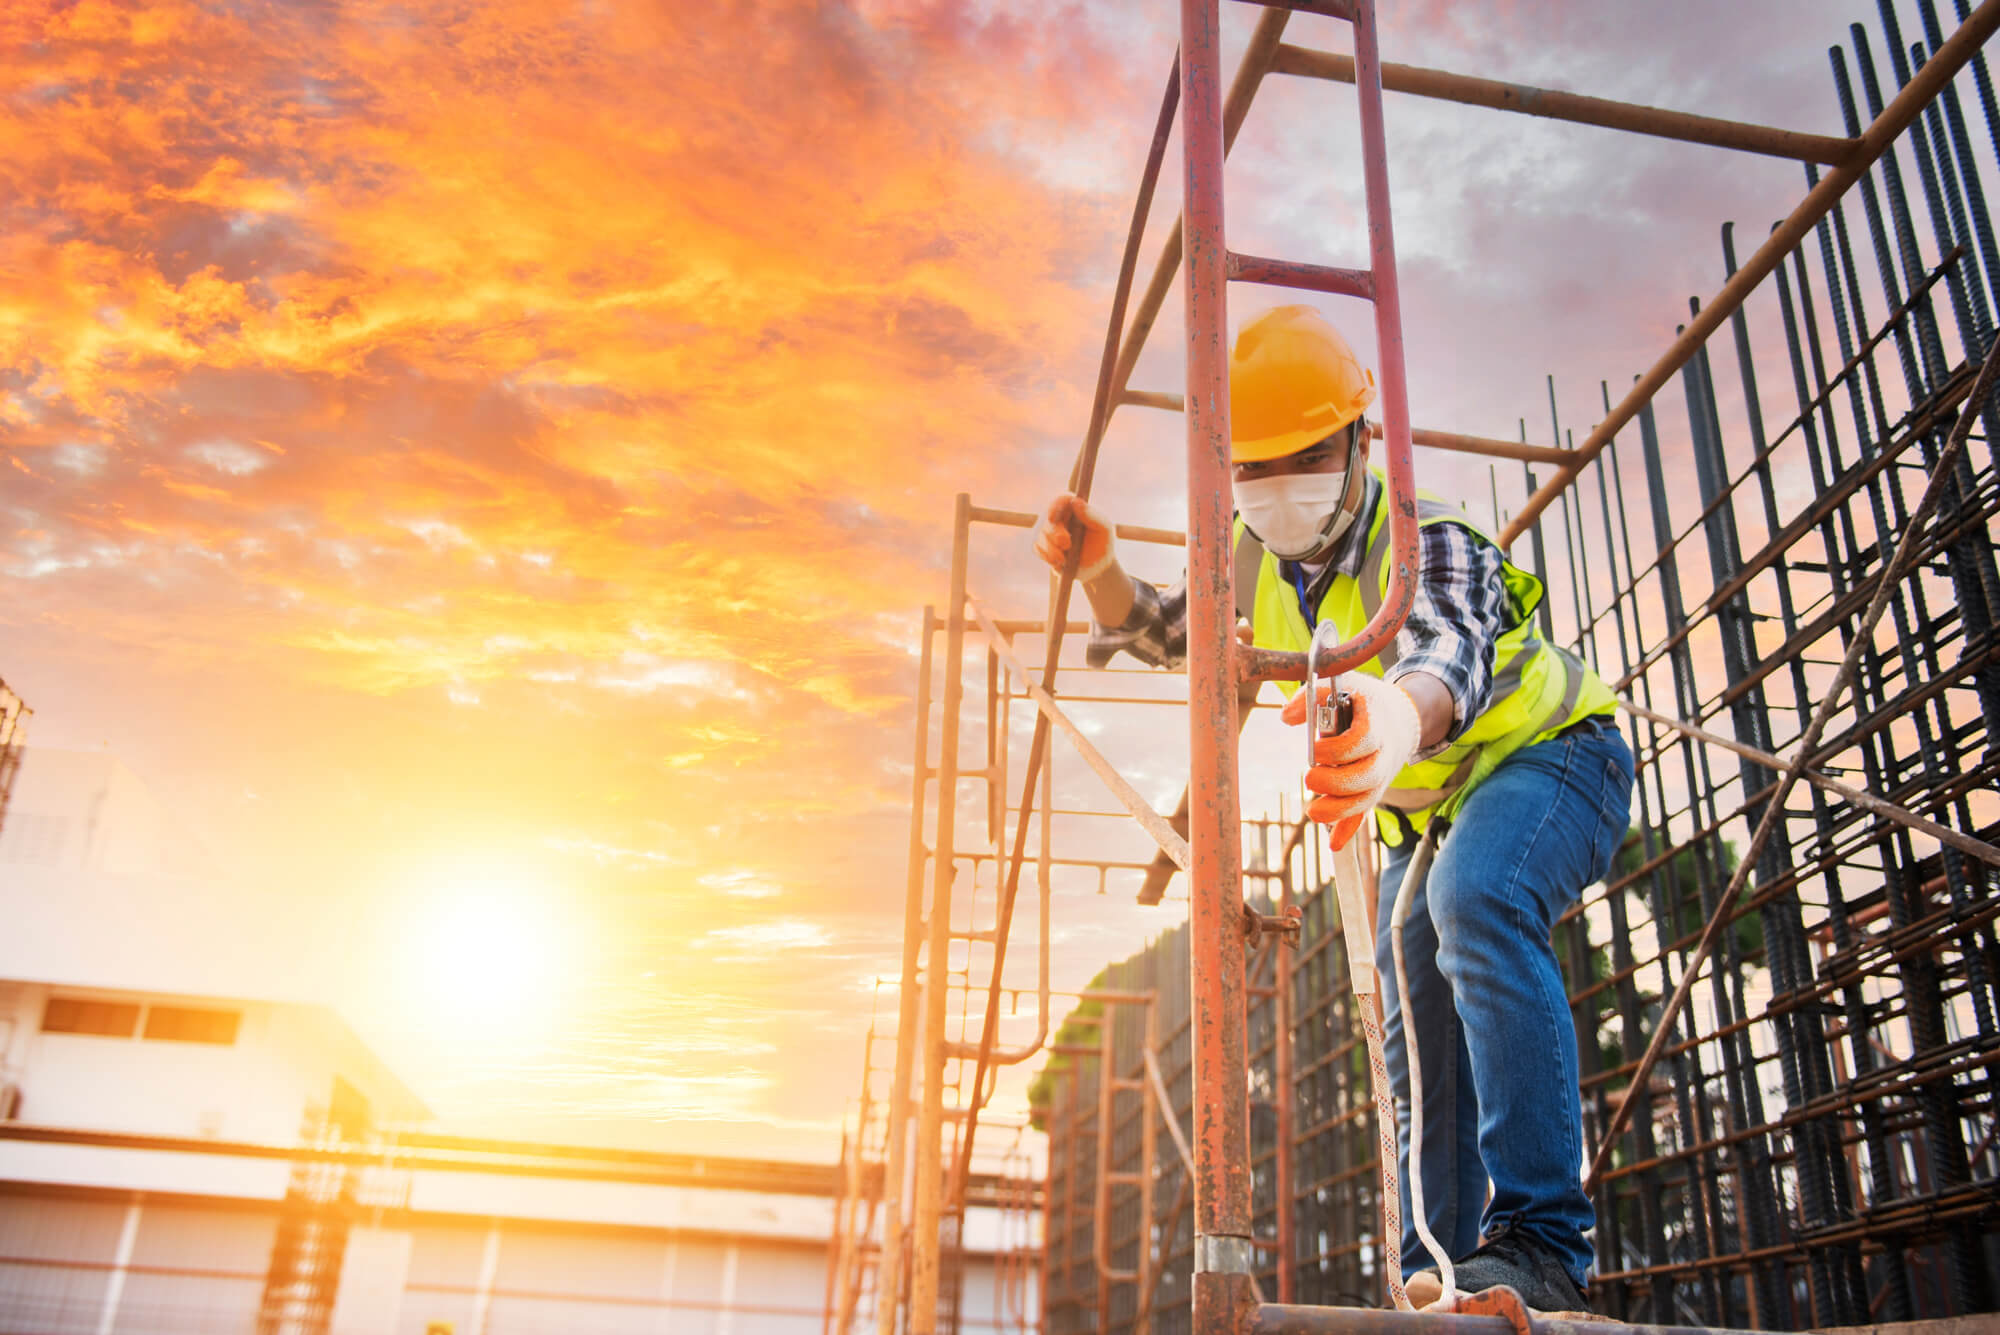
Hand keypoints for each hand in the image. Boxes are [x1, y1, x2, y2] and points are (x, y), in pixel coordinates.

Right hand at [1033, 493, 1116, 580]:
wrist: (1096, 568)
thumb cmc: (1102, 544)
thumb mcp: (1104, 529)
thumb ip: (1092, 515)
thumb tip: (1076, 501)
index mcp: (1075, 508)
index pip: (1061, 499)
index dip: (1054, 506)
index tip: (1052, 518)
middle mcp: (1060, 517)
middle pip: (1047, 518)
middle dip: (1054, 533)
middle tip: (1067, 544)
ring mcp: (1049, 531)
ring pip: (1040, 534)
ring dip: (1051, 548)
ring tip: (1064, 559)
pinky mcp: (1043, 545)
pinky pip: (1036, 547)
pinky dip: (1046, 555)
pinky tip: (1058, 562)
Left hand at [1281, 672, 1421, 849]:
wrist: (1399, 716)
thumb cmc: (1361, 699)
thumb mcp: (1341, 686)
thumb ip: (1312, 698)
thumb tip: (1286, 717)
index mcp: (1376, 723)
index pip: (1362, 741)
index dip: (1338, 749)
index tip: (1316, 749)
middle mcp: (1383, 752)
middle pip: (1368, 776)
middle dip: (1337, 783)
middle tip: (1310, 779)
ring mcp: (1380, 774)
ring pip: (1367, 799)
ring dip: (1341, 811)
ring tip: (1313, 812)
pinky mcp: (1373, 789)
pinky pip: (1364, 813)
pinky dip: (1349, 829)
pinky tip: (1334, 845)